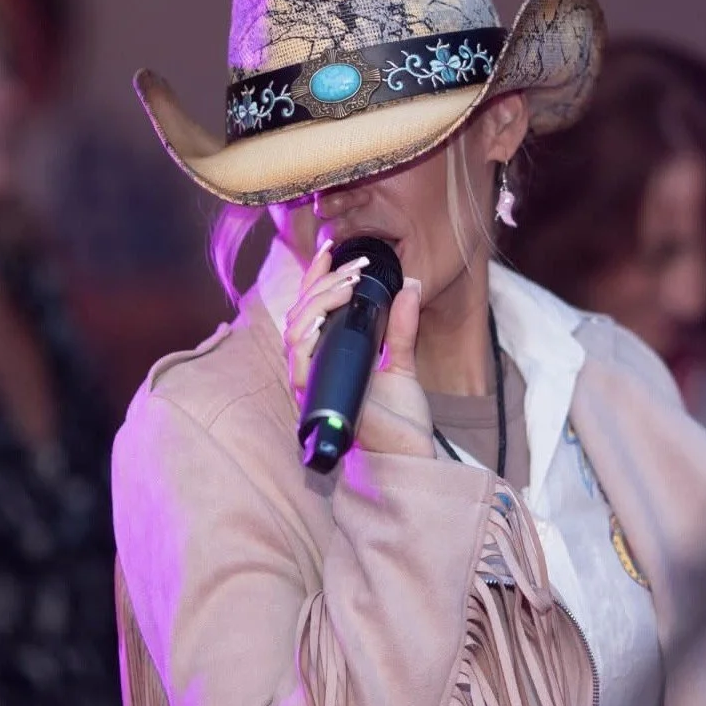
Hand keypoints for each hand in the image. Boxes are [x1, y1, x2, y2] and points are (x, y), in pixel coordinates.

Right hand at [283, 239, 435, 459]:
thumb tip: (411, 285)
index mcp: (328, 357)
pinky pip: (300, 366)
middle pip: (299, 315)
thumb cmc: (400, 419)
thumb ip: (402, 327)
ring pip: (295, 333)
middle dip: (323, 283)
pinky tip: (320, 321)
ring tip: (346, 284)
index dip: (315, 278)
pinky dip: (306, 340)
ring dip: (318, 303)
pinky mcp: (318, 402)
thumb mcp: (402, 363)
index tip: (332, 249)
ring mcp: (312, 386)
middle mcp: (314, 370)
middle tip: (354, 267)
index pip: (311, 310)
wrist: (410, 456)